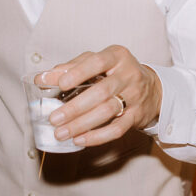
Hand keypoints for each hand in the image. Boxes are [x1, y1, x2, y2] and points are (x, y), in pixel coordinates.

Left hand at [39, 45, 162, 148]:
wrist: (152, 89)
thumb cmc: (117, 73)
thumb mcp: (98, 63)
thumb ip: (71, 67)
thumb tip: (42, 78)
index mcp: (117, 56)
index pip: (97, 62)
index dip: (79, 73)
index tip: (61, 84)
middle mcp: (129, 74)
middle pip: (102, 92)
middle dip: (75, 107)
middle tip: (54, 118)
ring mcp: (135, 96)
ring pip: (108, 111)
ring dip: (82, 124)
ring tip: (61, 133)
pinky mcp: (137, 116)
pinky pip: (117, 129)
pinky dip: (97, 137)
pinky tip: (80, 140)